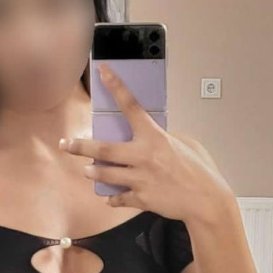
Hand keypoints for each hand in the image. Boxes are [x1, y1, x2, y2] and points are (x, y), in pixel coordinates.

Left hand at [59, 63, 233, 222]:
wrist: (207, 201)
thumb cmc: (200, 170)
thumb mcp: (184, 144)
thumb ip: (162, 138)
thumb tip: (148, 138)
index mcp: (155, 137)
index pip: (131, 106)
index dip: (115, 86)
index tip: (102, 72)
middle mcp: (143, 156)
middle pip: (102, 148)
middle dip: (80, 146)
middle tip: (66, 144)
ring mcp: (140, 179)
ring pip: (104, 175)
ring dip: (93, 172)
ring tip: (87, 170)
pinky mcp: (141, 198)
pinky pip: (119, 197)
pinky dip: (114, 197)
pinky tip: (112, 197)